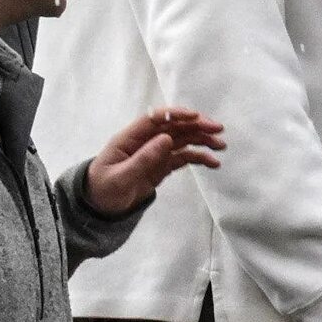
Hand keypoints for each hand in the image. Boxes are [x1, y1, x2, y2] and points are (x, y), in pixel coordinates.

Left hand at [83, 106, 223, 214]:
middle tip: (219, 130)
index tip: (196, 117)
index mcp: (130, 138)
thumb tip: (166, 139)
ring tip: (221, 146)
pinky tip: (213, 163)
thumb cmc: (104, 189)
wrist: (100, 206)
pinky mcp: (162, 165)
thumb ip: (143, 159)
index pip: (155, 119)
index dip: (176, 114)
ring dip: (202, 140)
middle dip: (197, 126)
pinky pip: (183, 158)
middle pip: (174, 127)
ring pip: (182, 141)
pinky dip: (198, 158)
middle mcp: (145, 141)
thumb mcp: (121, 177)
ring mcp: (155, 153)